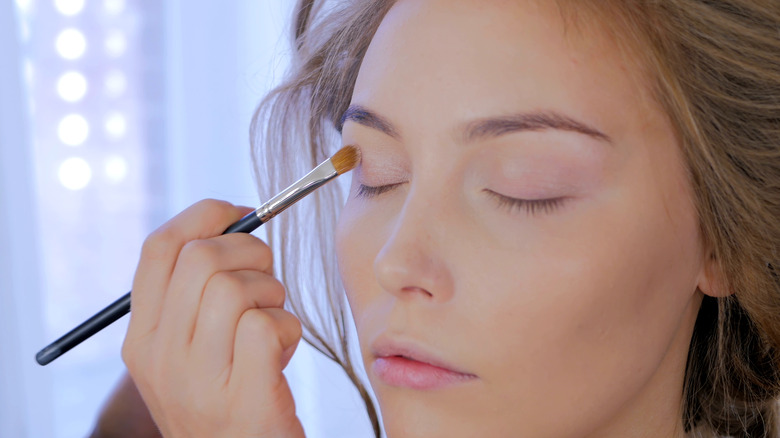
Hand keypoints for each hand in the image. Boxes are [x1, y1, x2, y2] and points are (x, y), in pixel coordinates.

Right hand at [122, 199, 304, 437]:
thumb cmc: (226, 397)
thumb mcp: (190, 350)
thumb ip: (195, 296)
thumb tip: (234, 225)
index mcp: (142, 336)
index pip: (158, 248)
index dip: (203, 216)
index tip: (238, 213)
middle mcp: (160, 355)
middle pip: (201, 257)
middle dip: (251, 252)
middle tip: (266, 279)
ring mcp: (198, 379)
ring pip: (235, 287)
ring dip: (271, 296)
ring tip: (271, 328)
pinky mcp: (243, 398)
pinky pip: (267, 325)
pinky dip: (287, 329)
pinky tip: (281, 354)